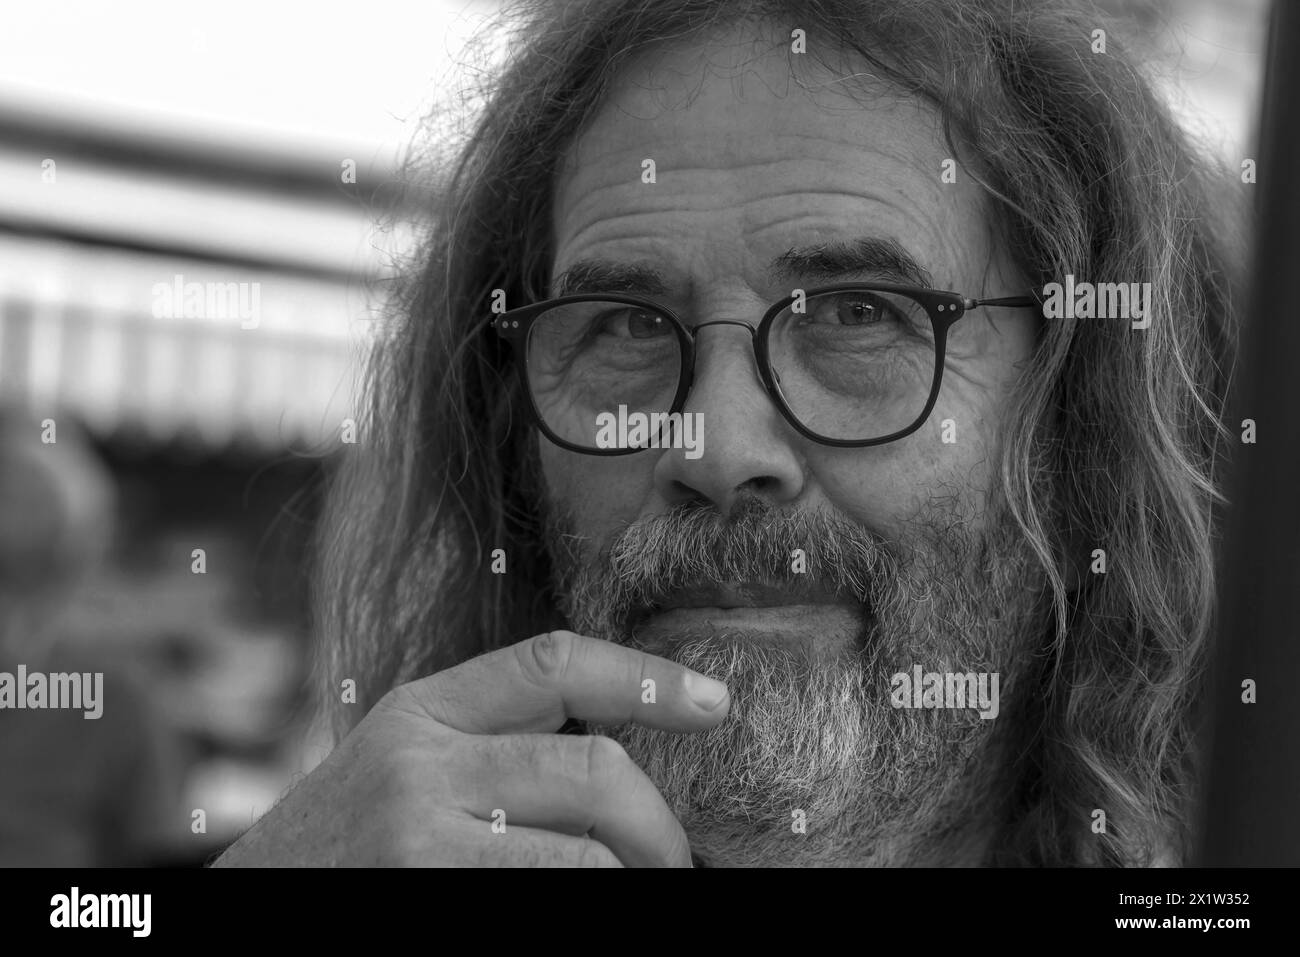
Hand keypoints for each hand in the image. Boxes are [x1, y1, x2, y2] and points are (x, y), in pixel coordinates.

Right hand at [211, 631, 730, 866]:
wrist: (242, 913)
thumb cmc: (335, 855)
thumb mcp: (398, 770)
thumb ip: (486, 747)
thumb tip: (616, 763)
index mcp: (421, 710)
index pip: (555, 662)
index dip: (647, 676)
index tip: (715, 702)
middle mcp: (420, 759)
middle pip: (595, 768)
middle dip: (659, 826)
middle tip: (675, 865)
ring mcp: (419, 832)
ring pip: (588, 851)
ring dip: (636, 878)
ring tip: (638, 893)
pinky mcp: (427, 893)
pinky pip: (555, 897)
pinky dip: (593, 905)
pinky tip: (587, 911)